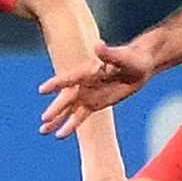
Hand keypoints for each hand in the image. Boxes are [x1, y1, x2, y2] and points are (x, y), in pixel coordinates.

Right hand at [37, 36, 155, 137]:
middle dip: (56, 108)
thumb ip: (109, 54)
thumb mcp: (123, 57)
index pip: (70, 78)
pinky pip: (80, 116)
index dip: (57, 84)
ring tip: (43, 131)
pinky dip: (70, 125)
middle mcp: (83, 84)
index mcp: (88, 71)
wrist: (139, 66)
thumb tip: (98, 45)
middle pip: (67, 98)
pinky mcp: (94, 104)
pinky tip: (60, 135)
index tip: (42, 90)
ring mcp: (87, 95)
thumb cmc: (132, 59)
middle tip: (44, 118)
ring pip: (69, 109)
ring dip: (57, 120)